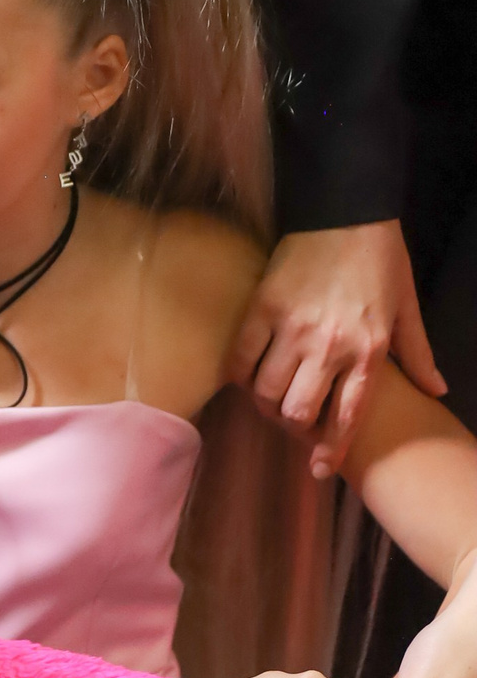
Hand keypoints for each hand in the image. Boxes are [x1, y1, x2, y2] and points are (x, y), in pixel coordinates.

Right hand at [231, 223, 444, 477]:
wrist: (346, 209)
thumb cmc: (380, 258)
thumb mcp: (406, 307)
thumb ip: (417, 354)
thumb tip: (437, 391)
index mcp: (368, 350)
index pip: (347, 415)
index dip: (331, 448)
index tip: (320, 468)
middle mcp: (330, 346)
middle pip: (298, 411)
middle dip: (292, 423)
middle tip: (291, 416)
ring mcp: (293, 328)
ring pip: (267, 391)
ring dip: (265, 401)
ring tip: (269, 394)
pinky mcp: (263, 308)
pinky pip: (241, 359)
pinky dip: (240, 374)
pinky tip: (247, 373)